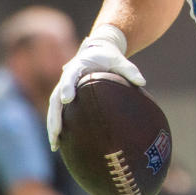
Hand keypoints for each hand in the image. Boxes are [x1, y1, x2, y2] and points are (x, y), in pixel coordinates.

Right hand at [47, 24, 144, 149]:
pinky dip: (57, 125)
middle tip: (56, 132)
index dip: (67, 87)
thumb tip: (142, 82)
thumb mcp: (119, 60)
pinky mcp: (65, 95)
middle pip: (56, 97)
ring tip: (54, 145)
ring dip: (53, 125)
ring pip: (54, 107)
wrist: (97, 49)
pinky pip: (58, 111)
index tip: (67, 99)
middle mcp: (67, 77)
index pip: (70, 76)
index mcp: (79, 65)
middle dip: (55, 116)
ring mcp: (64, 87)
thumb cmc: (109, 56)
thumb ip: (129, 70)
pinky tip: (58, 143)